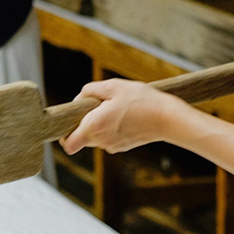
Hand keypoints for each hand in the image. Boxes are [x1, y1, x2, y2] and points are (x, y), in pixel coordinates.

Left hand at [60, 78, 187, 154]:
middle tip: (98, 106)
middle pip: (81, 137)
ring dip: (100, 123)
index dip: (63, 135)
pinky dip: (112, 127)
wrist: (169, 118)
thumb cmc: (142, 101)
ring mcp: (113, 146)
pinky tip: (126, 115)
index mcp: (94, 127)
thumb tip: (79, 99)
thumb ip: (89, 91)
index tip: (69, 121)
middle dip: (85, 122)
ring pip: (96, 136)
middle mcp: (101, 141)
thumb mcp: (113, 86)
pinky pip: (109, 137)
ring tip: (116, 108)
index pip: (68, 144)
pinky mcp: (124, 146)